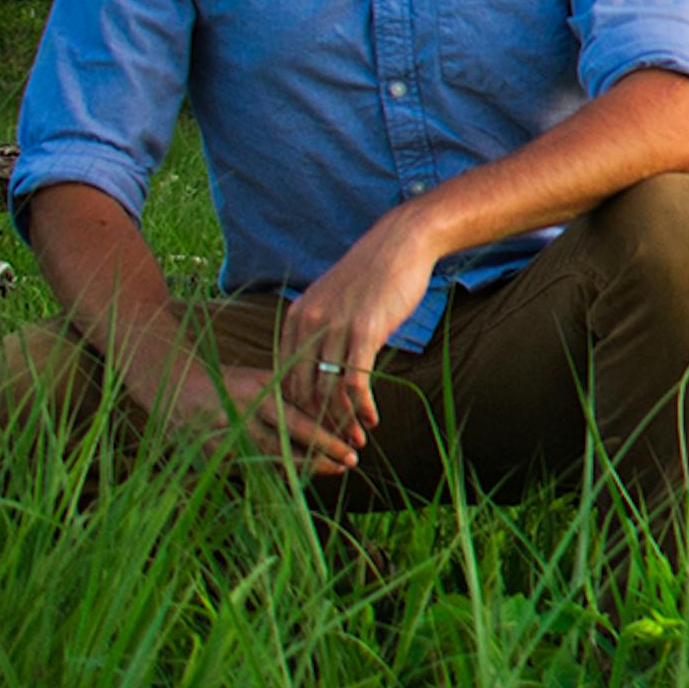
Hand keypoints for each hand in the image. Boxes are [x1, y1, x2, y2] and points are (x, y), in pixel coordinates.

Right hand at [129, 341, 360, 475]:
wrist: (175, 386)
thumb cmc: (231, 381)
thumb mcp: (262, 379)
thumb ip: (292, 396)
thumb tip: (337, 413)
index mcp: (255, 393)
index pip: (299, 422)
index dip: (327, 439)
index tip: (354, 448)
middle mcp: (239, 417)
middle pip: (286, 448)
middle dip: (321, 458)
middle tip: (350, 464)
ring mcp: (222, 440)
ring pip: (268, 464)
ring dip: (302, 470)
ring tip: (333, 471)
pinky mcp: (210, 458)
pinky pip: (250, 471)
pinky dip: (276, 474)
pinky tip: (300, 476)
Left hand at [278, 208, 439, 443]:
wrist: (401, 243)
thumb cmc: (374, 273)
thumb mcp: (336, 299)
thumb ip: (323, 328)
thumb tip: (323, 361)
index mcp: (296, 318)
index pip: (287, 375)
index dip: (298, 407)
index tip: (313, 427)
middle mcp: (309, 324)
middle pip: (303, 388)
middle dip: (317, 421)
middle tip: (333, 444)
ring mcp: (335, 327)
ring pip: (329, 389)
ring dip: (341, 421)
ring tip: (356, 439)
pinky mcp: (363, 331)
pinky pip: (355, 381)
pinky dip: (362, 407)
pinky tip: (372, 419)